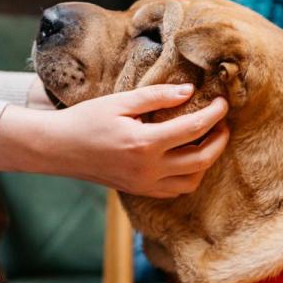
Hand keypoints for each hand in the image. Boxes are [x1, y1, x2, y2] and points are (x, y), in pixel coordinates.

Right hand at [0, 84, 229, 197]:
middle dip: (220, 140)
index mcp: (145, 143)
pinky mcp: (139, 191)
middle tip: (223, 123)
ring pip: (192, 180)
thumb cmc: (86, 120)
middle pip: (202, 159)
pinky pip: (175, 190)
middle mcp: (149, 169)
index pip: (194, 129)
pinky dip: (189, 176)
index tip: (223, 102)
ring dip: (207, 161)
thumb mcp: (120, 102)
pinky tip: (187, 157)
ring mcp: (144, 184)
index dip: (215, 114)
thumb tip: (189, 91)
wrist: (59, 149)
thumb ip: (157, 97)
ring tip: (208, 140)